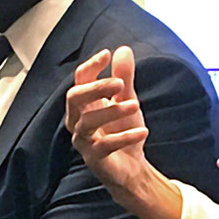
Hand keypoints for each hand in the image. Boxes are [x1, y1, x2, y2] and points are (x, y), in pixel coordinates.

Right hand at [65, 46, 181, 218]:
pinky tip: (143, 131)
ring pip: (87, 121)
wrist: (131, 168)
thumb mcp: (126, 100)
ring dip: (112, 111)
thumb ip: (124, 78)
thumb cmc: (123, 131)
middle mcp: (78, 120)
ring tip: (136, 105)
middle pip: (75, 98)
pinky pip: (104, 146)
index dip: (91, 66)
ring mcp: (84, 140)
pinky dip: (124, 137)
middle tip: (119, 83)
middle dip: (96, 87)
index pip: (80, 79)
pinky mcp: (94, 159)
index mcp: (84, 103)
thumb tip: (123, 50)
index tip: (107, 54)